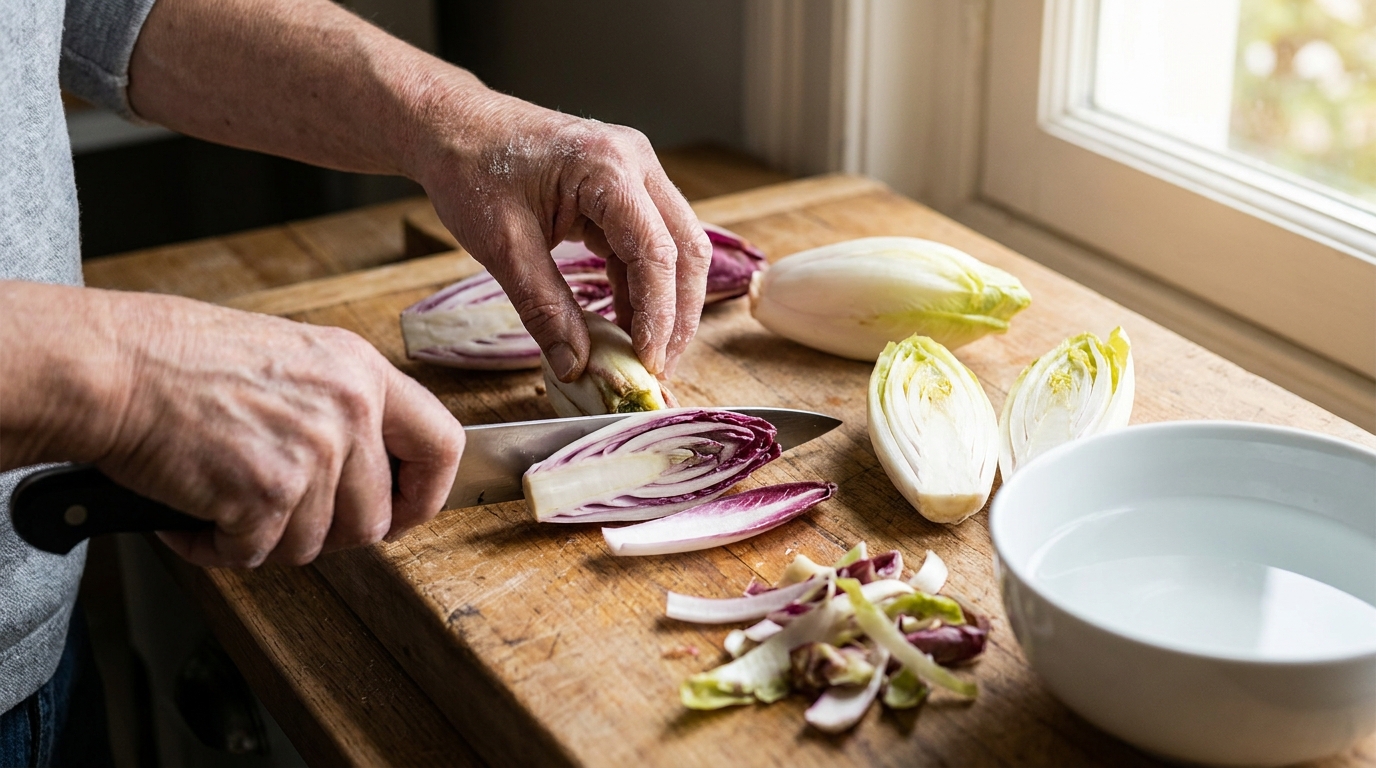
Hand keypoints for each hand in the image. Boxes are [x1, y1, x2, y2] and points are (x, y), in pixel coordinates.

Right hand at [0, 283, 464, 567]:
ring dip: (264, 539)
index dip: (428, 494)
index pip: (442, 444)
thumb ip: (339, 407)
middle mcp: (350, 409)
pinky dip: (217, 548)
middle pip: (374, 518)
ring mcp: (313, 451)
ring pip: (313, 544)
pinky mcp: (267, 491)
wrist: (113, 364)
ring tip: (222, 504)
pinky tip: (191, 514)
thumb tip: (365, 469)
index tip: (404, 513)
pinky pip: (257, 554)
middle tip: (277, 518)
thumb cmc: (181, 357)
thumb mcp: (291, 358)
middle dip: (325, 534)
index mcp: (362, 371)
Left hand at [412, 89, 711, 379]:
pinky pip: (648, 246)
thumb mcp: (503, 247)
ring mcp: (635, 174)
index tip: (648, 364)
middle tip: (658, 369)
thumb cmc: (471, 170)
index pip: (656, 252)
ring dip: (665, 305)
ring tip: (644, 355)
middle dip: (678, 315)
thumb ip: (544, 309)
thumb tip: (575, 367)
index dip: (659, 315)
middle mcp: (636, 163)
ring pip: (676, 250)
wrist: (452, 127)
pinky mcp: (625, 191)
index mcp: (609, 166)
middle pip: (687, 250)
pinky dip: (641, 289)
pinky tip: (626, 325)